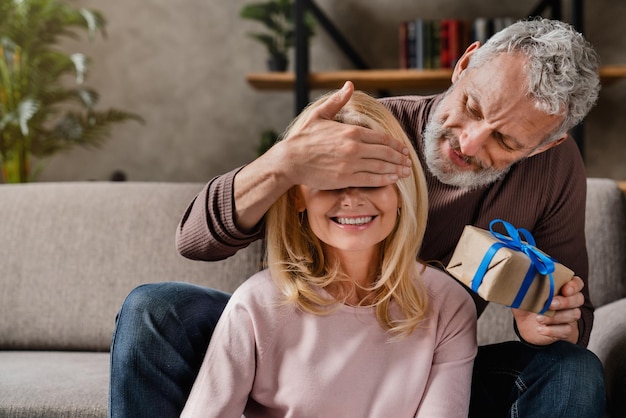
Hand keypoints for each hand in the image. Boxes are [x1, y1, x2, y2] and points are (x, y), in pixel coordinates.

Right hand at [271, 80, 412, 189]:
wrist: (290, 160)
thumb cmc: (304, 138)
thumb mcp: (320, 114)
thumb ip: (337, 101)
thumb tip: (349, 85)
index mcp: (351, 131)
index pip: (381, 138)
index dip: (395, 145)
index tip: (403, 149)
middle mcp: (354, 147)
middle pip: (385, 153)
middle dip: (399, 158)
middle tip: (408, 163)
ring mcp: (351, 164)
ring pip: (381, 167)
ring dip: (396, 169)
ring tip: (405, 172)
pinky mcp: (345, 178)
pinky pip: (371, 179)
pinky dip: (384, 180)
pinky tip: (393, 180)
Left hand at [512, 276, 583, 344]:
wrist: (528, 326)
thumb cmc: (528, 305)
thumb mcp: (523, 295)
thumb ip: (522, 287)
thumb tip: (514, 280)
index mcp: (561, 288)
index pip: (576, 283)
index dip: (574, 285)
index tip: (565, 289)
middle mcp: (569, 301)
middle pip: (578, 299)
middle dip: (564, 302)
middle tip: (549, 304)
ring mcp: (569, 316)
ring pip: (573, 315)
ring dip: (555, 317)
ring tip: (538, 318)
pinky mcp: (566, 330)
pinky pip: (566, 330)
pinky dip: (552, 330)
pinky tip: (540, 329)